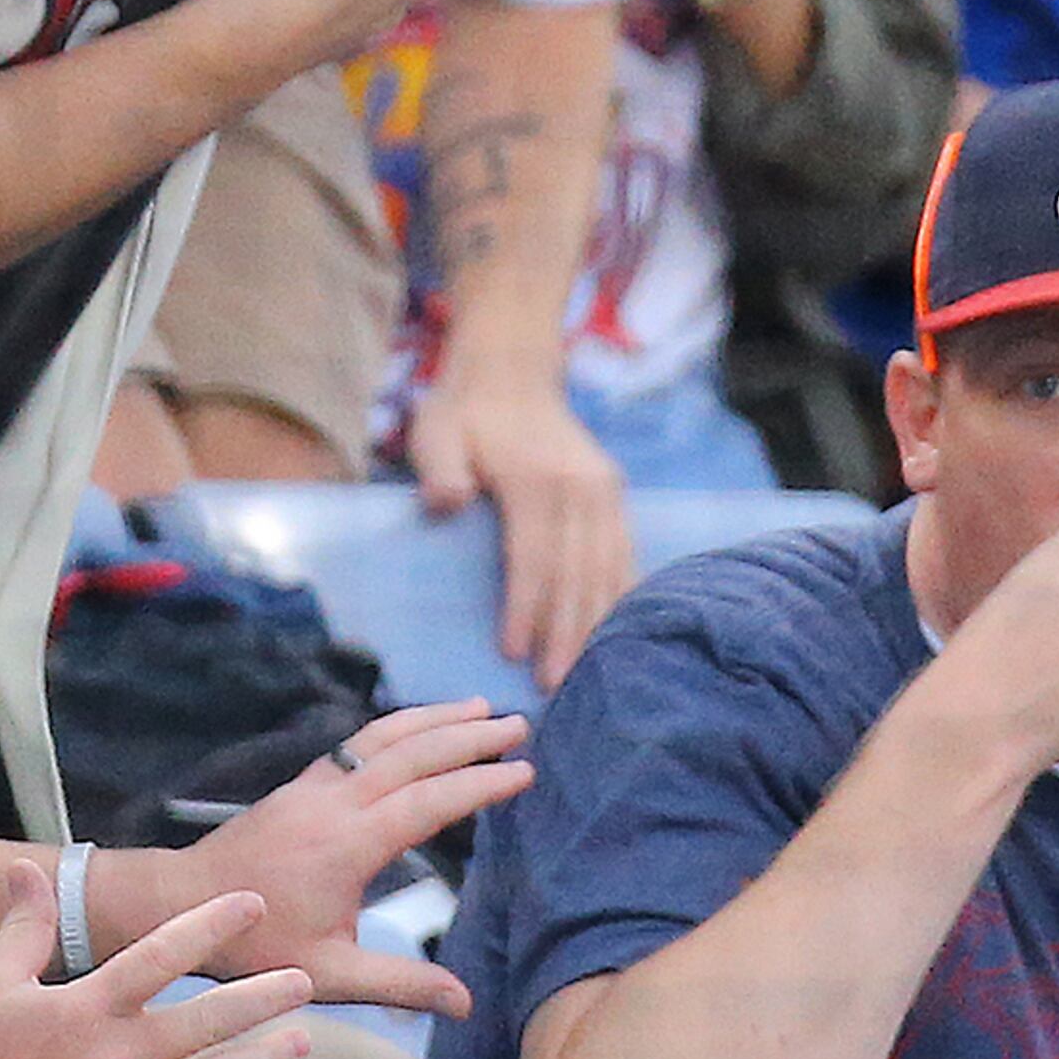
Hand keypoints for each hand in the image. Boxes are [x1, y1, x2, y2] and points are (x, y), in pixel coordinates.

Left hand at [172, 698, 535, 1014]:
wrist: (179, 903)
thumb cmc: (253, 944)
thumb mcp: (327, 974)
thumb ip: (399, 984)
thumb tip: (465, 1004)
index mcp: (348, 844)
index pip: (430, 802)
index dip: (479, 785)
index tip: (523, 772)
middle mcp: (333, 803)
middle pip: (412, 753)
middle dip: (469, 736)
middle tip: (518, 724)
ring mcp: (313, 787)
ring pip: (381, 737)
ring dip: (432, 719)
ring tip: (476, 707)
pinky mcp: (299, 785)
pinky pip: (355, 743)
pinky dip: (394, 728)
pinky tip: (414, 729)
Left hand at [406, 372, 635, 684]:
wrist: (511, 372)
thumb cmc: (463, 414)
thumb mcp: (435, 432)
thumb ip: (439, 469)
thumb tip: (446, 503)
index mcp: (537, 479)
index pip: (534, 558)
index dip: (526, 608)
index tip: (513, 653)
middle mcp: (581, 488)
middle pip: (576, 575)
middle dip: (565, 634)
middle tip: (552, 686)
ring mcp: (604, 492)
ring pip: (606, 571)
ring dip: (595, 625)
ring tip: (581, 675)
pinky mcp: (614, 495)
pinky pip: (623, 556)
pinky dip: (619, 596)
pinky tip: (612, 634)